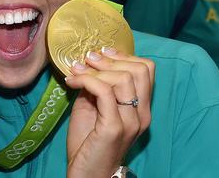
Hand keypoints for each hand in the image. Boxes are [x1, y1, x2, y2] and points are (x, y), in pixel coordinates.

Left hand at [64, 47, 154, 177]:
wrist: (87, 175)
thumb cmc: (88, 144)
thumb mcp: (93, 108)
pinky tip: (72, 82)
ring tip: (76, 72)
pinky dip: (86, 80)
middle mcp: (142, 114)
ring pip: (123, 78)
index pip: (146, 70)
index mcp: (141, 109)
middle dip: (111, 59)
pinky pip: (104, 91)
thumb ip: (97, 87)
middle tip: (87, 59)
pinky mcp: (114, 127)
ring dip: (96, 69)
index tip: (101, 53)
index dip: (124, 56)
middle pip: (140, 70)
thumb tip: (88, 64)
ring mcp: (130, 121)